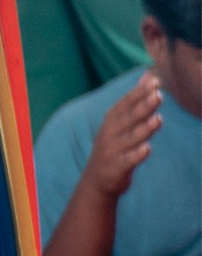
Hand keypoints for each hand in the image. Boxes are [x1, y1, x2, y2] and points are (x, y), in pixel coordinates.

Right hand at [86, 72, 162, 200]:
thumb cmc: (114, 145)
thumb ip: (136, 99)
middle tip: (159, 95)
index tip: (155, 81)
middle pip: (129, 118)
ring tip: (159, 120)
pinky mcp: (117, 167)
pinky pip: (128, 160)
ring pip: (130, 138)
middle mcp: (111, 132)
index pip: (126, 103)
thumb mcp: (121, 121)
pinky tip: (147, 149)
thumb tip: (149, 76)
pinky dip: (137, 155)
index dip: (140, 92)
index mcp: (112, 120)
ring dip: (144, 129)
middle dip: (143, 106)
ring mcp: (113, 150)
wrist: (97, 179)